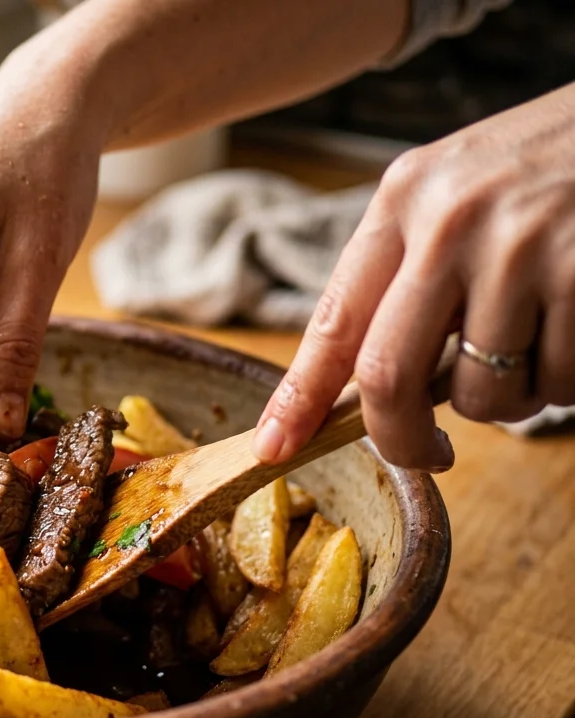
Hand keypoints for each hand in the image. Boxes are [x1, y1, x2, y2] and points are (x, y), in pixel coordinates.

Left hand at [253, 83, 574, 470]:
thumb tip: (372, 389)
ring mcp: (520, 248)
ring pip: (483, 394)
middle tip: (430, 454)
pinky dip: (564, 382)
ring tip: (538, 341)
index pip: (332, 321)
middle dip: (402, 439)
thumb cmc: (556, 162)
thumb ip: (411, 275)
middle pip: (388, 377)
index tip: (273, 448)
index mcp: (403, 199)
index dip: (298, 397)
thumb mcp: (460, 192)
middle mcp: (451, 221)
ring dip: (509, 400)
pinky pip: (556, 384)